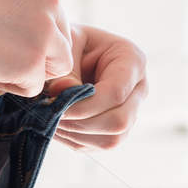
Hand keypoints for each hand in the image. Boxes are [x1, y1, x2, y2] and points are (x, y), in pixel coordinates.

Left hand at [43, 23, 147, 149]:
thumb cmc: (67, 43)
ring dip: (75, 131)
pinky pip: (98, 145)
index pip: (116, 92)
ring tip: (49, 116)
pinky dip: (73, 137)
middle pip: (119, 121)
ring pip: (110, 139)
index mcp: (132, 60)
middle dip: (81, 120)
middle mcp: (138, 89)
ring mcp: (130, 112)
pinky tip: (55, 122)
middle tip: (50, 112)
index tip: (54, 103)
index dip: (84, 104)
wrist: (65, 52)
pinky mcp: (115, 130)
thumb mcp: (64, 46)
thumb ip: (64, 72)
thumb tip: (61, 94)